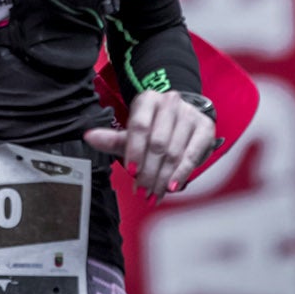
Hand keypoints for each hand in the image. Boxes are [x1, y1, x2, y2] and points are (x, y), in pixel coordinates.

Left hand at [83, 90, 216, 200]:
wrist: (181, 115)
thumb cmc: (152, 126)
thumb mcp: (132, 131)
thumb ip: (112, 138)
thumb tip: (89, 137)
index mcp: (148, 100)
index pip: (140, 126)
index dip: (134, 151)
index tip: (130, 171)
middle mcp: (170, 103)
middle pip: (158, 143)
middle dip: (148, 172)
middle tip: (142, 190)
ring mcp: (189, 115)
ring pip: (174, 152)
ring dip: (163, 178)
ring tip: (154, 193)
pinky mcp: (205, 128)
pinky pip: (193, 155)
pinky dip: (182, 174)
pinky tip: (173, 186)